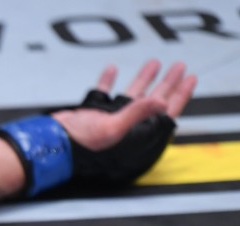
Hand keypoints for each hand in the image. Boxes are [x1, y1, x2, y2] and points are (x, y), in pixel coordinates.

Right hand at [52, 59, 196, 151]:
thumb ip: (138, 114)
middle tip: (179, 67)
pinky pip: (102, 94)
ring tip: (154, 63)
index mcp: (135, 137)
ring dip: (143, 79)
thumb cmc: (80, 147)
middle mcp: (125, 130)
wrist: (50, 147)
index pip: (165, 114)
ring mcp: (108, 121)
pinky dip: (107, 81)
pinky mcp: (91, 116)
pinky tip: (112, 70)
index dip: (180, 95)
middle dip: (167, 83)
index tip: (190, 79)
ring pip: (131, 96)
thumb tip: (162, 102)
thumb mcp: (113, 129)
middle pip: (152, 103)